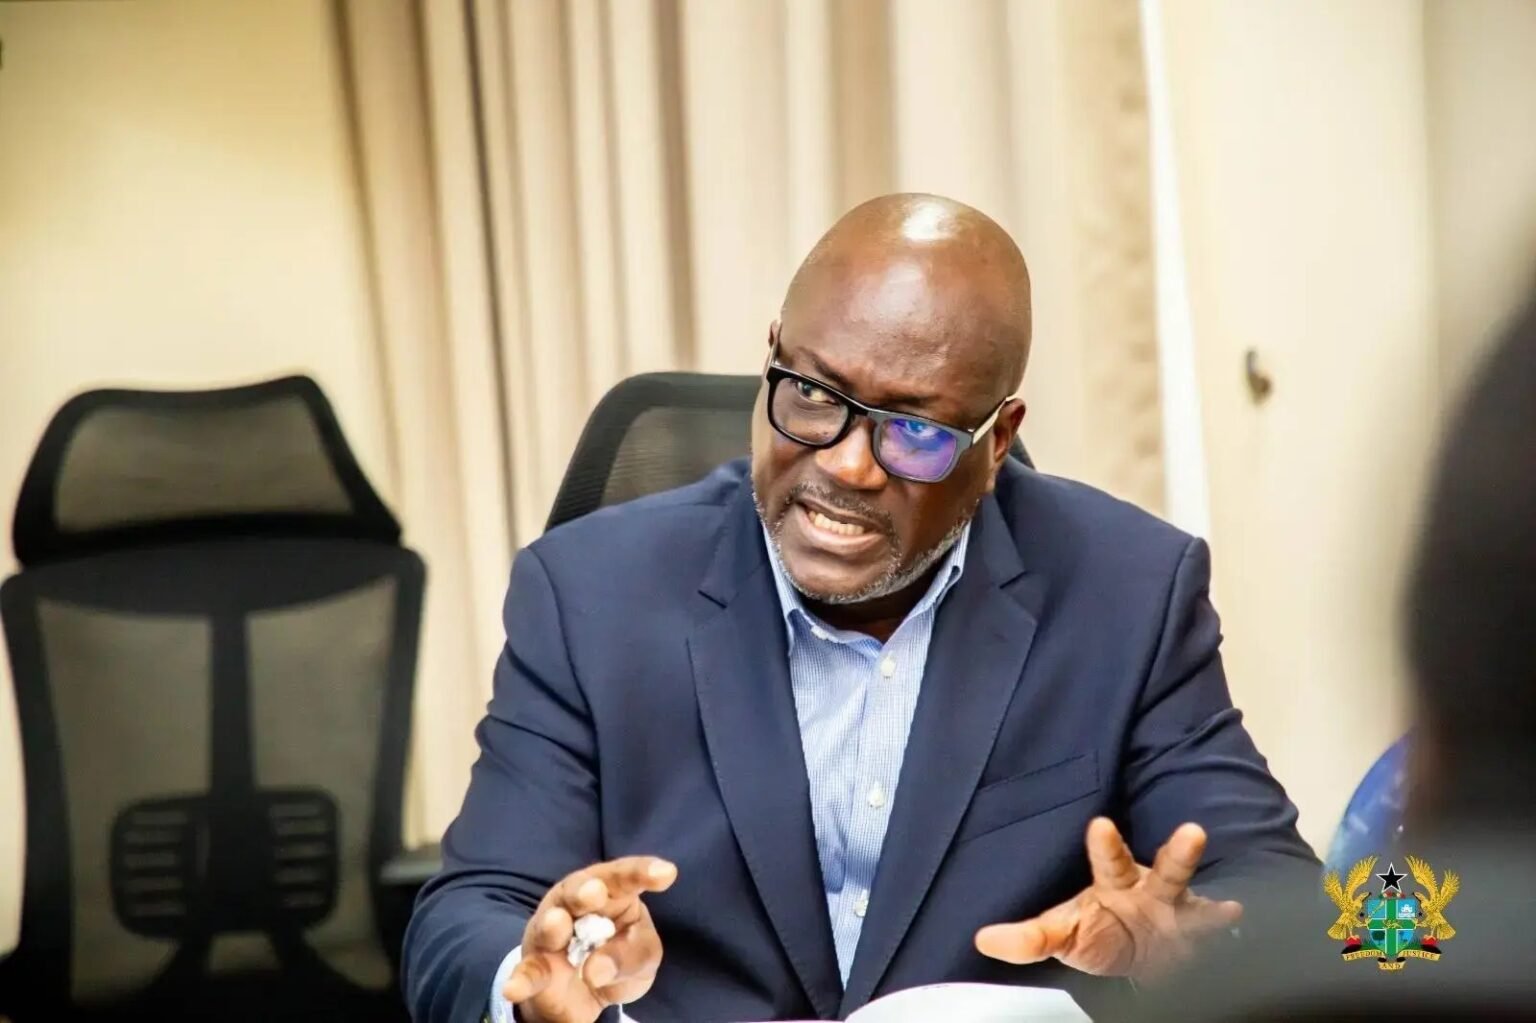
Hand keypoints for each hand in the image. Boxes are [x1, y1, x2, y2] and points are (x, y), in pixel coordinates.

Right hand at [504, 855, 677, 1022]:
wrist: (583, 994)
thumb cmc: (619, 958)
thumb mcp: (641, 958)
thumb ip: (631, 956)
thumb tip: (596, 969)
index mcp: (610, 892)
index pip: (625, 877)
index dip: (642, 872)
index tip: (666, 874)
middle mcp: (576, 904)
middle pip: (579, 889)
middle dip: (585, 890)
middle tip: (595, 893)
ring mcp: (551, 933)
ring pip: (550, 925)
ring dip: (553, 925)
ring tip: (558, 925)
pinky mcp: (536, 966)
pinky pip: (529, 972)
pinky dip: (521, 980)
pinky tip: (515, 988)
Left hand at [974, 818, 1241, 981]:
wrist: (1143, 956)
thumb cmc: (1101, 934)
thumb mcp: (1065, 934)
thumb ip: (1030, 938)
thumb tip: (984, 940)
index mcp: (1115, 882)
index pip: (1108, 859)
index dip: (1105, 844)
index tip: (1100, 825)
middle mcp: (1151, 888)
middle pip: (1165, 868)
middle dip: (1178, 853)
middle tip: (1193, 831)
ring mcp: (1178, 910)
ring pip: (1195, 892)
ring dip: (1207, 886)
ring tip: (1223, 883)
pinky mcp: (1198, 932)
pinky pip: (1214, 926)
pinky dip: (1223, 921)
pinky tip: (1238, 912)